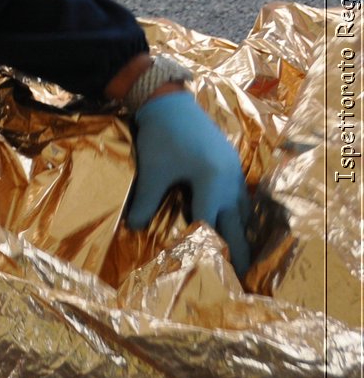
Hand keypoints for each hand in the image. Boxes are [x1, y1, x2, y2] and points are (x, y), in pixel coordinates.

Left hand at [125, 90, 252, 274]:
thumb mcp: (152, 172)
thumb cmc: (161, 137)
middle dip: (236, 250)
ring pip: (242, 211)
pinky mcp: (231, 164)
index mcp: (214, 183)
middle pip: (237, 224)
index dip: (207, 249)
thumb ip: (146, 202)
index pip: (212, 225)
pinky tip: (229, 221)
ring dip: (238, 231)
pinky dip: (237, 213)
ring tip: (235, 253)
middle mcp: (231, 180)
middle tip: (239, 276)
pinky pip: (240, 197)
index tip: (210, 272)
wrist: (169, 101)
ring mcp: (235, 171)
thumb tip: (134, 228)